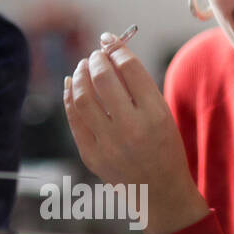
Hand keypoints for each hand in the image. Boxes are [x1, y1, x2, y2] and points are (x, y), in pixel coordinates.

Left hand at [62, 35, 209, 233]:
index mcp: (156, 115)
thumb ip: (139, 86)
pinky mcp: (91, 155)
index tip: (109, 39)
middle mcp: (131, 129)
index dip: (116, 48)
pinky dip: (69, 96)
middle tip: (95, 54)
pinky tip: (71, 84)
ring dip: (79, 74)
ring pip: (82, 96)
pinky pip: (73, 118)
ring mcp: (108, 144)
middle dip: (96, 59)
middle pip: (103, 79)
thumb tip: (111, 52)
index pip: (130, 68)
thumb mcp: (163, 115)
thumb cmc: (164, 147)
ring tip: (83, 66)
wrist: (161, 194)